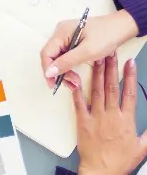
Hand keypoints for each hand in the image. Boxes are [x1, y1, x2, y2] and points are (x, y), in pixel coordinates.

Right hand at [43, 11, 139, 89]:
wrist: (121, 27)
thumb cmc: (106, 38)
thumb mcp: (88, 52)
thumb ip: (67, 62)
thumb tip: (48, 72)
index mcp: (60, 33)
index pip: (46, 53)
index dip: (48, 70)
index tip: (54, 85)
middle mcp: (59, 33)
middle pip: (51, 55)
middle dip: (58, 72)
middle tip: (72, 84)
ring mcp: (66, 35)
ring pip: (58, 56)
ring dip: (64, 70)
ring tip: (76, 81)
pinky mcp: (73, 39)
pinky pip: (65, 54)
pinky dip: (69, 65)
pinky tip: (76, 73)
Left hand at [72, 56, 146, 174]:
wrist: (102, 171)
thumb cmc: (120, 161)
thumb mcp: (141, 148)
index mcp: (126, 120)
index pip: (129, 93)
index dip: (129, 76)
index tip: (130, 63)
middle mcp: (111, 115)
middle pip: (111, 87)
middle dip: (111, 68)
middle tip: (111, 53)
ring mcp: (96, 117)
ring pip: (96, 90)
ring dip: (96, 73)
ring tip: (96, 58)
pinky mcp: (82, 121)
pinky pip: (79, 103)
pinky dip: (76, 90)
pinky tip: (74, 78)